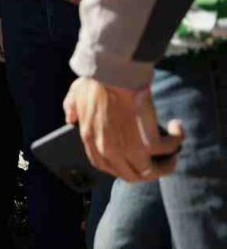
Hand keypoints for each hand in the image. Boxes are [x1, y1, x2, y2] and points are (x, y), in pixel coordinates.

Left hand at [63, 77, 184, 180]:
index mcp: (90, 140)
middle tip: (158, 160)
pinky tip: (177, 128)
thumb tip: (70, 117)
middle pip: (130, 175)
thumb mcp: (75, 95)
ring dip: (165, 165)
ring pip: (150, 172)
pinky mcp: (148, 143)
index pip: (103, 166)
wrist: (112, 74)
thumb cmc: (96, 81)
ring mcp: (128, 150)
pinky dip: (176, 140)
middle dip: (146, 170)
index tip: (131, 160)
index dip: (120, 167)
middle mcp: (108, 150)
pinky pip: (168, 150)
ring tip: (173, 153)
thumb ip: (71, 108)